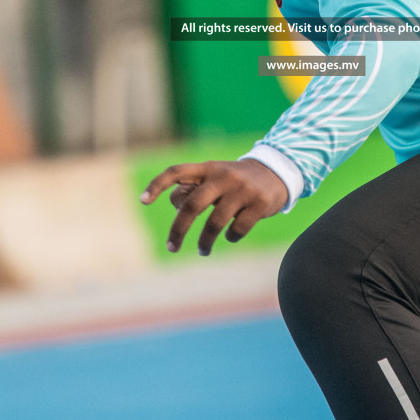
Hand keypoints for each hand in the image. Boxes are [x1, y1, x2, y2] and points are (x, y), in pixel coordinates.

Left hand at [141, 159, 288, 255]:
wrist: (277, 172)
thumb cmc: (235, 181)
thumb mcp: (214, 178)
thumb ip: (193, 189)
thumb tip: (175, 205)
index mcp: (208, 168)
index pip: (177, 171)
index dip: (158, 184)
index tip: (143, 201)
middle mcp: (223, 176)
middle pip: (193, 204)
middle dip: (178, 229)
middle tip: (171, 247)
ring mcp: (242, 189)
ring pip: (215, 222)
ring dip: (205, 242)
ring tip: (203, 251)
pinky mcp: (259, 203)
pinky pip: (237, 229)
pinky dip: (230, 238)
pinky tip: (230, 237)